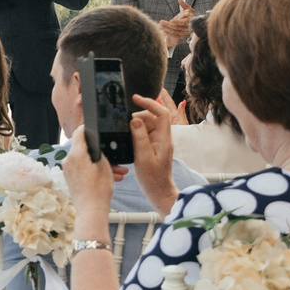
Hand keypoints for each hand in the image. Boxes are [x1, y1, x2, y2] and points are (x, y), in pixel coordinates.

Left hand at [60, 122, 118, 221]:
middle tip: (116, 158)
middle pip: (85, 148)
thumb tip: (97, 146)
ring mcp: (68, 170)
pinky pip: (84, 169)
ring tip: (118, 171)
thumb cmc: (98, 190)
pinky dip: (95, 170)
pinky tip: (111, 176)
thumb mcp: (105, 166)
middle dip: (102, 152)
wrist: (91, 211)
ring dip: (102, 163)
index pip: (80, 133)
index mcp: (76, 154)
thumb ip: (100, 151)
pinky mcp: (71, 178)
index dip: (89, 128)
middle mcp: (68, 160)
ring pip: (87, 160)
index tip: (97, 126)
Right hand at [129, 93, 180, 215]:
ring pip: (146, 125)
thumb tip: (135, 119)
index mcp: (164, 138)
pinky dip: (135, 134)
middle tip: (125, 126)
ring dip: (135, 127)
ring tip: (127, 138)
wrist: (158, 191)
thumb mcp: (144, 157)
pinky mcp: (152, 146)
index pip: (161, 113)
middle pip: (151, 117)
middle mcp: (162, 137)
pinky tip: (129, 143)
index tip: (135, 98)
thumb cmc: (153, 178)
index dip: (149, 103)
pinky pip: (143, 134)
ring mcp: (158, 141)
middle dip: (138, 118)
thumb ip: (140, 137)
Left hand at [159, 4, 193, 43]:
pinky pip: (174, 36)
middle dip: (168, 25)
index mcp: (190, 21)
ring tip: (160, 25)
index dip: (177, 22)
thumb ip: (183, 4)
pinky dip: (168, 33)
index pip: (183, 22)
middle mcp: (188, 28)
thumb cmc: (188, 16)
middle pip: (177, 27)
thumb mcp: (188, 9)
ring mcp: (185, 33)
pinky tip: (163, 30)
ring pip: (175, 31)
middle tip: (161, 21)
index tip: (170, 20)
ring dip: (166, 29)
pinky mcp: (181, 37)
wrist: (191, 26)